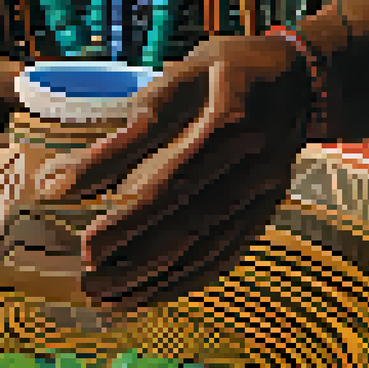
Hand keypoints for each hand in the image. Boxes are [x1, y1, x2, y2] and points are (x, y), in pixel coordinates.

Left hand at [37, 34, 310, 309]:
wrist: (303, 80)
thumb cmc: (228, 70)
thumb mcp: (180, 78)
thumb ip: (132, 129)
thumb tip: (65, 177)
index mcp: (232, 121)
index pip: (171, 181)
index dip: (127, 218)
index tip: (85, 245)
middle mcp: (255, 165)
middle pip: (190, 225)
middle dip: (135, 259)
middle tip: (88, 280)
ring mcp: (265, 194)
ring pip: (208, 249)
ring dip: (155, 280)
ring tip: (106, 297)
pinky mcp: (265, 212)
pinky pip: (225, 255)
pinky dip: (185, 280)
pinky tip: (149, 293)